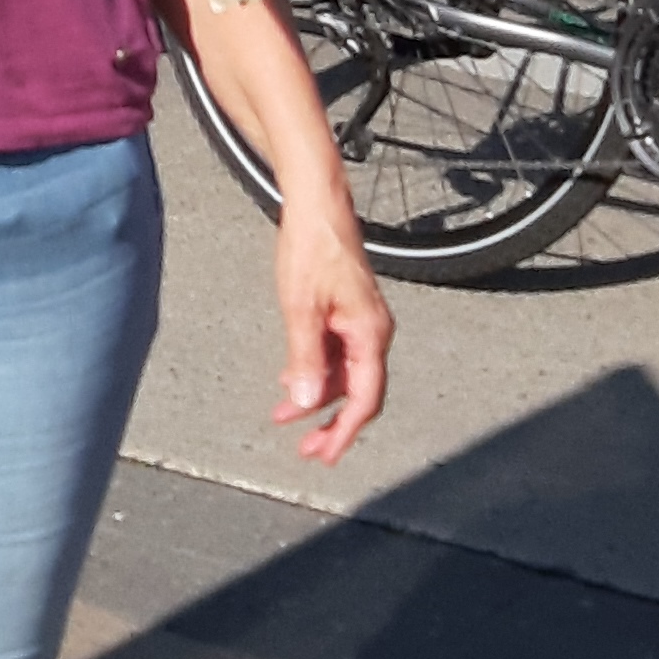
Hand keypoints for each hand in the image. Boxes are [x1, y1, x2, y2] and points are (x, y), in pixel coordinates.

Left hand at [267, 202, 392, 467]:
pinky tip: (291, 380)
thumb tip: (305, 400)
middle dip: (330, 421)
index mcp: (370, 333)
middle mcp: (372, 331)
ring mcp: (360, 322)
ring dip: (317, 396)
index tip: (324, 454)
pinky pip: (336, 354)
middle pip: (357, 392)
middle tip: (305, 448)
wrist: (317, 205)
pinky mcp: (347, 312)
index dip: (344, 431)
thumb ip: (304, 357)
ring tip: (285, 415)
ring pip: (344, 374)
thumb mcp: (301, 307)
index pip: (365, 399)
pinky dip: (316, 371)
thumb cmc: (312, 248)